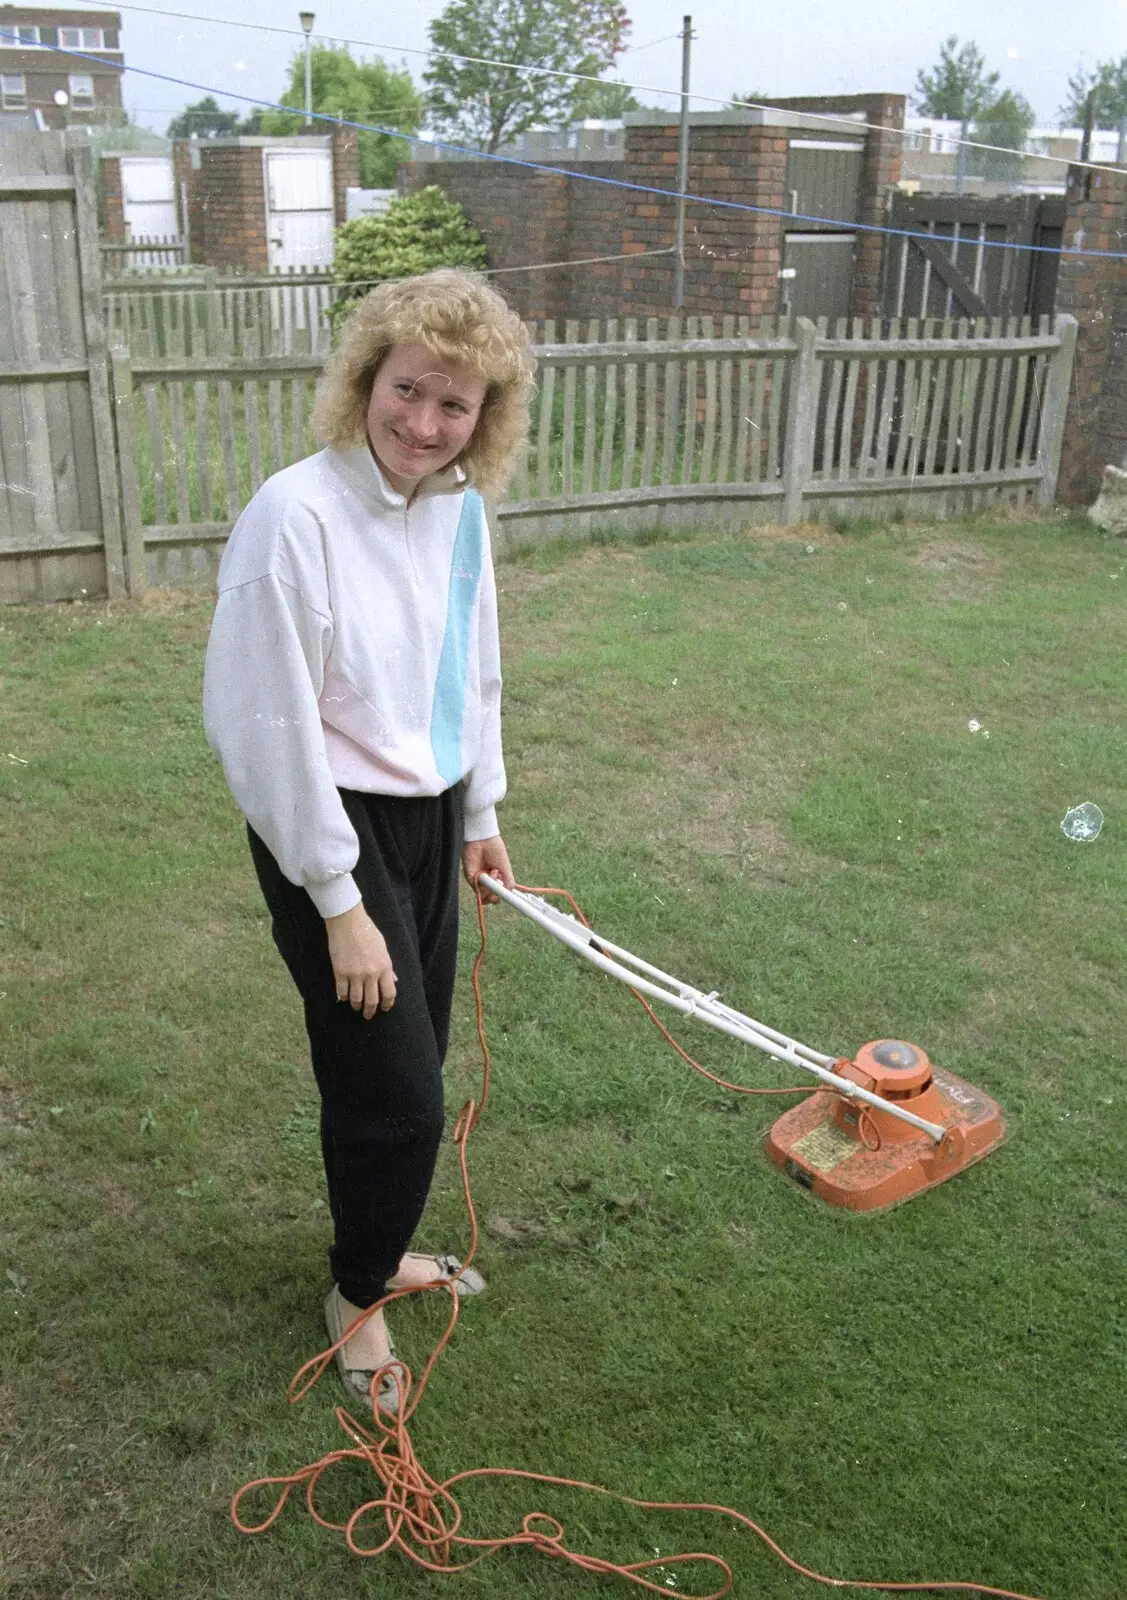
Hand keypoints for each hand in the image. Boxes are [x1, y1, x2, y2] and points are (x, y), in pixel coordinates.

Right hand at [324, 902, 396, 1019]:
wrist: (348, 922)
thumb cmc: (368, 931)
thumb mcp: (383, 948)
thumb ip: (388, 967)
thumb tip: (394, 980)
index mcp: (385, 967)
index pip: (389, 993)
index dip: (387, 1004)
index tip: (385, 1008)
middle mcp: (371, 974)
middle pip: (372, 1000)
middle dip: (370, 1011)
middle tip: (368, 1015)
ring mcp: (355, 974)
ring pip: (356, 999)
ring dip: (356, 1006)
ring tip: (356, 1007)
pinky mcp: (340, 972)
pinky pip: (342, 992)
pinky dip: (343, 997)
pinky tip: (343, 998)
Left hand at [462, 835, 514, 903]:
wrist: (484, 839)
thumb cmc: (495, 850)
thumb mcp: (505, 867)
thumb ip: (508, 880)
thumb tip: (510, 892)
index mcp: (496, 878)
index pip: (497, 893)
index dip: (499, 897)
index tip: (503, 897)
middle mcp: (486, 880)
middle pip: (488, 897)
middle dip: (493, 898)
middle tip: (496, 895)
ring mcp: (477, 879)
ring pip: (482, 894)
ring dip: (488, 891)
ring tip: (493, 876)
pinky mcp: (469, 876)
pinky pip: (475, 887)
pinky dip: (482, 885)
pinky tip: (486, 875)